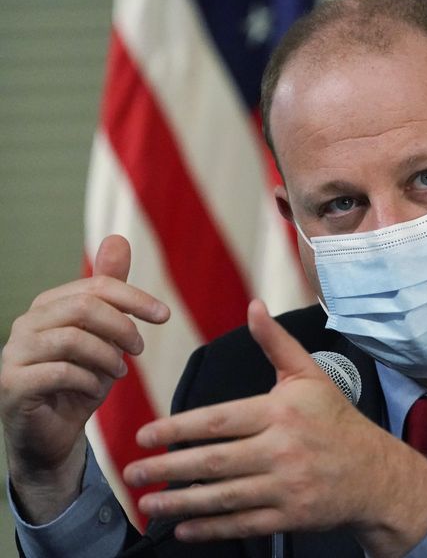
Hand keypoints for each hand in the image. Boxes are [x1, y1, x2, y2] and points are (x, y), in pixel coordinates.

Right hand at [0, 235, 169, 522]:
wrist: (53, 433)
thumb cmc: (80, 380)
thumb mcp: (104, 334)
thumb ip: (110, 290)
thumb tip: (118, 238)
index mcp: (48, 305)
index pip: (97, 287)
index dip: (135, 298)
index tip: (165, 315)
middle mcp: (26, 324)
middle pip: (84, 307)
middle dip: (122, 326)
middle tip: (140, 348)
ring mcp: (13, 354)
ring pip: (73, 339)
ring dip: (108, 356)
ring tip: (121, 371)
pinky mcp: (11, 384)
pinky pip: (60, 372)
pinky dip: (89, 380)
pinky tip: (96, 388)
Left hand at [124, 299, 426, 556]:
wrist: (375, 473)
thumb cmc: (337, 421)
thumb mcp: (310, 375)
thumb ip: (276, 343)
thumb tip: (254, 306)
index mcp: (282, 413)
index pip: (220, 420)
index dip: (178, 428)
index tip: (146, 435)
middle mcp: (283, 450)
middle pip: (215, 461)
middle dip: (168, 467)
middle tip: (133, 471)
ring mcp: (287, 486)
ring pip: (223, 496)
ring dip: (180, 501)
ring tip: (148, 502)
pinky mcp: (291, 517)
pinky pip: (243, 523)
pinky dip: (210, 528)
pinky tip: (184, 528)